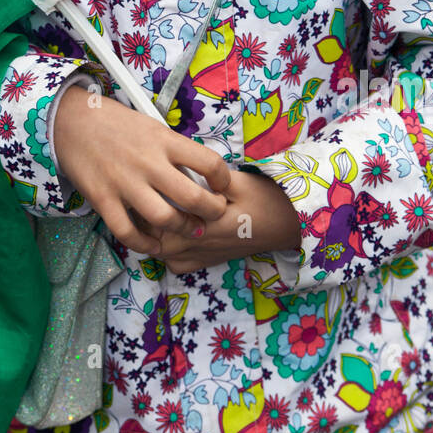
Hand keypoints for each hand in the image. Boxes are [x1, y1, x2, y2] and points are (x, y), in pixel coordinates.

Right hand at [53, 84, 230, 255]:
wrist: (73, 120)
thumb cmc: (116, 122)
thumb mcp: (152, 127)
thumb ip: (173, 150)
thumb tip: (197, 176)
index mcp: (164, 140)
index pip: (209, 163)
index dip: (223, 180)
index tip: (222, 187)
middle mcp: (148, 162)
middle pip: (192, 198)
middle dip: (211, 212)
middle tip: (214, 215)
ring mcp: (125, 182)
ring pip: (164, 219)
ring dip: (183, 230)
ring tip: (190, 230)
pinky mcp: (103, 198)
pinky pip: (127, 231)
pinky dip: (144, 244)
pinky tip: (154, 244)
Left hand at [151, 167, 302, 272]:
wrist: (289, 226)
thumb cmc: (265, 200)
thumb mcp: (239, 181)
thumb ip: (208, 178)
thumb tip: (180, 169)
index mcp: (203, 224)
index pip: (160, 219)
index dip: (146, 204)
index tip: (144, 185)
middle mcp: (198, 245)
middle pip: (155, 240)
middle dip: (144, 222)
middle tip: (143, 196)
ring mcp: (201, 257)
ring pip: (162, 254)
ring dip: (153, 237)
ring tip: (151, 213)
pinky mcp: (207, 262)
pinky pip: (176, 264)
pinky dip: (167, 251)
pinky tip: (170, 232)